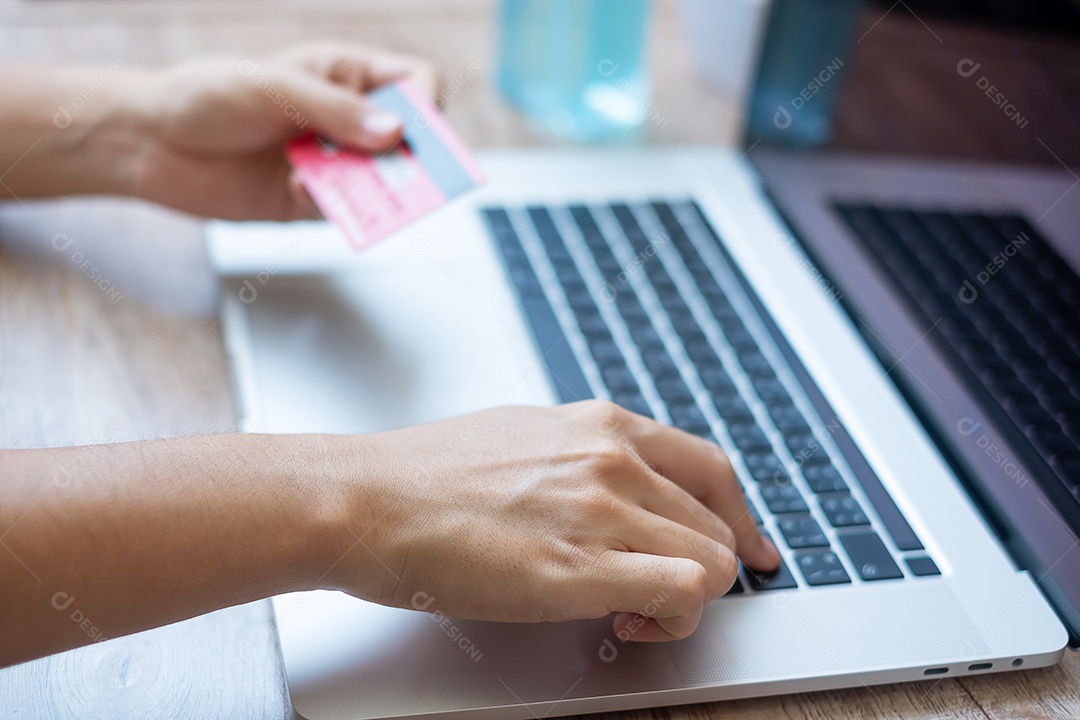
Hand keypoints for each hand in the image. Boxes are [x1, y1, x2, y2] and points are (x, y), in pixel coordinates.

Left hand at [132, 42, 437, 219]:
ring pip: (383, 182)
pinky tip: (300, 191)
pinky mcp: (312, 202)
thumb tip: (394, 134)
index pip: (415, 83)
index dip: (427, 105)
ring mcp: (332, 163)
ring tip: (352, 191)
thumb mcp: (274, 89)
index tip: (416, 129)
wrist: (153, 143)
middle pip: (410, 141)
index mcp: (346, 75)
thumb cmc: (206, 97)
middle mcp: (346, 120)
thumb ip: (335, 111)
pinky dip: (336, 209)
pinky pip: (346, 212)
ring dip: (376, 190)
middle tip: (406, 175)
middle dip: (412, 160)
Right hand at [329, 401, 780, 641]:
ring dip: (687, 601)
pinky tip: (625, 623)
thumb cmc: (425, 474)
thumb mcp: (520, 435)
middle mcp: (612, 459)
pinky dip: (672, 618)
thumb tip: (611, 489)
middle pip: (717, 525)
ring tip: (630, 613)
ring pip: (712, 563)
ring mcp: (601, 511)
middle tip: (656, 597)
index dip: (741, 518)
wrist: (366, 500)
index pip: (712, 469)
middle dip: (702, 569)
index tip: (751, 548)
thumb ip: (580, 456)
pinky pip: (683, 592)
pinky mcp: (579, 568)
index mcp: (600, 425)